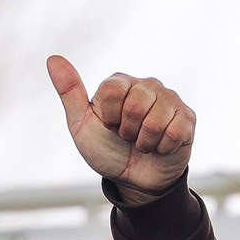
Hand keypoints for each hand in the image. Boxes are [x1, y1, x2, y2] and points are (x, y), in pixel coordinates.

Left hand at [48, 55, 192, 204]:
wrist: (134, 180)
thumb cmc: (106, 150)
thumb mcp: (81, 125)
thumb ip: (69, 92)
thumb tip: (53, 58)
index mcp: (119, 83)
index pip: (113, 90)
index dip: (109, 116)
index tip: (109, 125)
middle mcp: (147, 85)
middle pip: (136, 104)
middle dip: (128, 131)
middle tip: (127, 137)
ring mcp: (170, 100)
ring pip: (156, 120)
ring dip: (145, 142)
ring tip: (143, 143)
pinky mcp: (187, 118)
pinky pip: (175, 132)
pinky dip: (163, 148)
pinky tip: (160, 147)